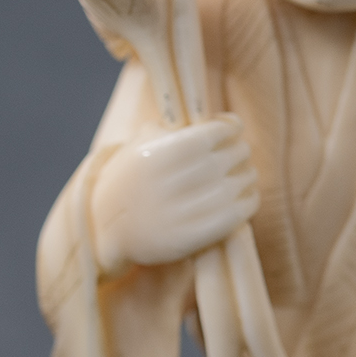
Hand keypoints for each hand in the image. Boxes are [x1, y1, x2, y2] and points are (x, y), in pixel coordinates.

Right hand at [90, 117, 257, 275]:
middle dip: (239, 151)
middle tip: (237, 153)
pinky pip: (241, 211)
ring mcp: (185, 211)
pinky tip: (242, 196)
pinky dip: (248, 200)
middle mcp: (172, 181)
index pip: (215, 132)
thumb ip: (175, 128)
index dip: (230, 128)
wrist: (106, 228)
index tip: (231, 129)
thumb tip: (226, 121)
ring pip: (241, 182)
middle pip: (232, 155)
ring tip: (241, 174)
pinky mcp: (197, 235)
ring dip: (247, 175)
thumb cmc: (130, 179)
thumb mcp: (139, 145)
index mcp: (158, 154)